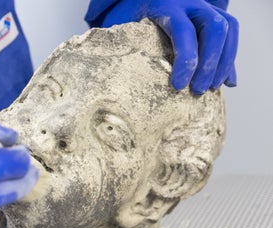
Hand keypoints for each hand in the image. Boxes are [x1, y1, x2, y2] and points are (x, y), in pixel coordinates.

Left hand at [98, 0, 237, 93]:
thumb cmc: (131, 14)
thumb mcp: (126, 25)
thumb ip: (131, 43)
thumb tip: (124, 78)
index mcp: (166, 5)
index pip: (183, 31)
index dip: (185, 60)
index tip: (179, 85)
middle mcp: (191, 3)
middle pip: (214, 28)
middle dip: (210, 63)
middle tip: (198, 90)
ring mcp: (205, 7)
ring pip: (228, 29)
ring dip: (224, 62)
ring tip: (212, 88)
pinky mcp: (213, 14)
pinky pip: (231, 34)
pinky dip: (229, 59)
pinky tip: (226, 81)